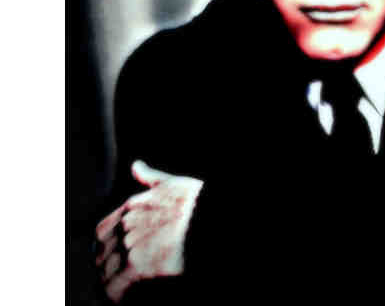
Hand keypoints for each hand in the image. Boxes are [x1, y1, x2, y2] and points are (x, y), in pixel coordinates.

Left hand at [95, 161, 203, 302]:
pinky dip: (117, 297)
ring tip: (126, 292)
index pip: (102, 234)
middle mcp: (123, 227)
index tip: (116, 258)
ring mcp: (128, 247)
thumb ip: (150, 178)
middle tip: (124, 279)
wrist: (210, 216)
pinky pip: (114, 288)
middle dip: (108, 268)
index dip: (108, 248)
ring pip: (105, 274)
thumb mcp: (172, 184)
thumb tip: (136, 165)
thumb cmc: (196, 202)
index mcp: (129, 208)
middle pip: (101, 256)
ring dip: (112, 284)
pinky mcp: (136, 268)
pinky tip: (126, 299)